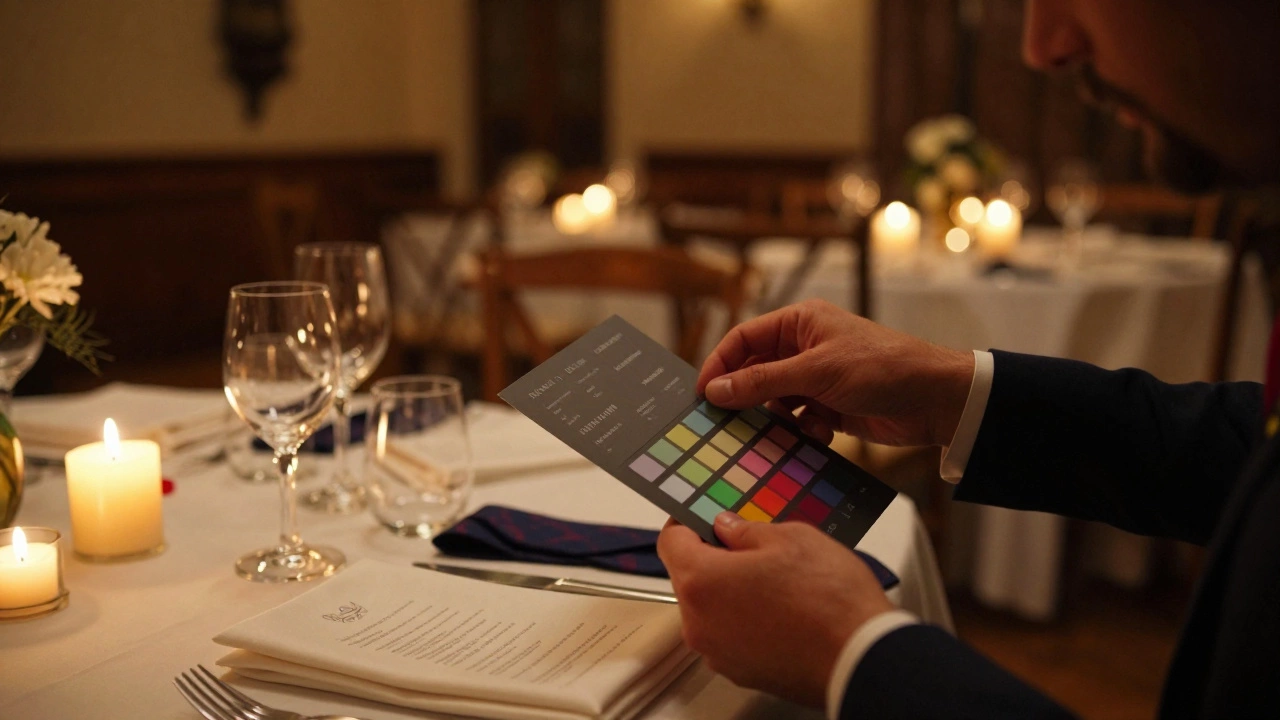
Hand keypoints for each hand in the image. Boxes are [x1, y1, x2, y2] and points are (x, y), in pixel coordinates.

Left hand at [657, 513, 894, 706]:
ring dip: (731, 591)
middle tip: (750, 545)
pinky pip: (730, 636)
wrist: (861, 657)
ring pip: (711, 609)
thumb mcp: (790, 538)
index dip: (686, 524)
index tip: (702, 517)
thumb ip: (746, 531)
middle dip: (714, 558)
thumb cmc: (829, 599)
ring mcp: (718, 653)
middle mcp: (699, 623)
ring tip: (774, 580)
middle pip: (690, 579)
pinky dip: (745, 620)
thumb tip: (727, 528)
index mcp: (701, 582)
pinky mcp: (741, 673)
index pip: (670, 543)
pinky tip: (781, 609)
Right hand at [698, 299, 973, 446]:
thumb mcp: (816, 372)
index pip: (743, 339)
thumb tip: (716, 391)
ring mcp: (816, 378)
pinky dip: (801, 430)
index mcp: (799, 323)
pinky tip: (818, 433)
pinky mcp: (829, 406)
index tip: (702, 395)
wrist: (936, 400)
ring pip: (774, 400)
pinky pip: (797, 420)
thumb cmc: (882, 368)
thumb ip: (762, 382)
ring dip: (774, 419)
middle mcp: (804, 347)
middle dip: (744, 397)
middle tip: (724, 423)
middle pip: (755, 372)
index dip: (719, 365)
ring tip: (776, 433)